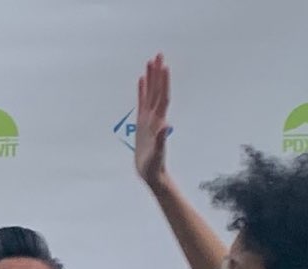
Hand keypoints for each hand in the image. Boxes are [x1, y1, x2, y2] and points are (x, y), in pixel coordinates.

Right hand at [134, 53, 171, 187]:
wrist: (152, 174)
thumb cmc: (154, 167)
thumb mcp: (157, 156)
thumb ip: (161, 141)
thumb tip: (165, 127)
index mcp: (158, 122)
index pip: (162, 97)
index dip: (163, 82)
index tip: (163, 66)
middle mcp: (154, 117)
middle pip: (157, 90)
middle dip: (158, 73)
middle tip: (158, 54)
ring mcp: (148, 119)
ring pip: (150, 93)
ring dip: (151, 77)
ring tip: (150, 61)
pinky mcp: (142, 124)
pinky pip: (142, 102)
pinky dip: (142, 90)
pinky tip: (141, 80)